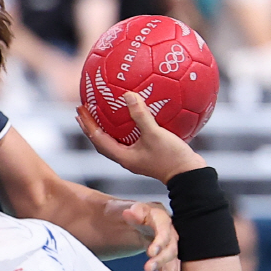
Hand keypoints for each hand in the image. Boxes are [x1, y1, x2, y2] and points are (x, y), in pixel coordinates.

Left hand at [76, 92, 206, 184]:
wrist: (190, 175)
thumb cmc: (171, 157)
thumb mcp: (155, 134)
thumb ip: (141, 115)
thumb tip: (127, 95)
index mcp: (122, 156)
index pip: (97, 139)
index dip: (87, 124)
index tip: (79, 109)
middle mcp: (126, 158)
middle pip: (101, 141)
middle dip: (90, 126)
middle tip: (82, 110)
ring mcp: (136, 157)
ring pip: (114, 141)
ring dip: (104, 127)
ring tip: (100, 113)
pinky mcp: (146, 154)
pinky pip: (129, 138)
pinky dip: (124, 127)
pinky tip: (131, 116)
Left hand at [121, 201, 178, 270]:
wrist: (139, 222)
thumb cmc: (135, 215)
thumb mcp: (132, 209)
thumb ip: (133, 212)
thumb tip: (131, 213)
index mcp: (162, 220)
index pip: (164, 231)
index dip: (159, 241)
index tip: (151, 251)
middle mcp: (170, 236)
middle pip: (171, 250)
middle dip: (161, 261)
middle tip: (147, 269)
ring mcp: (170, 250)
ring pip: (173, 267)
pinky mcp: (168, 262)